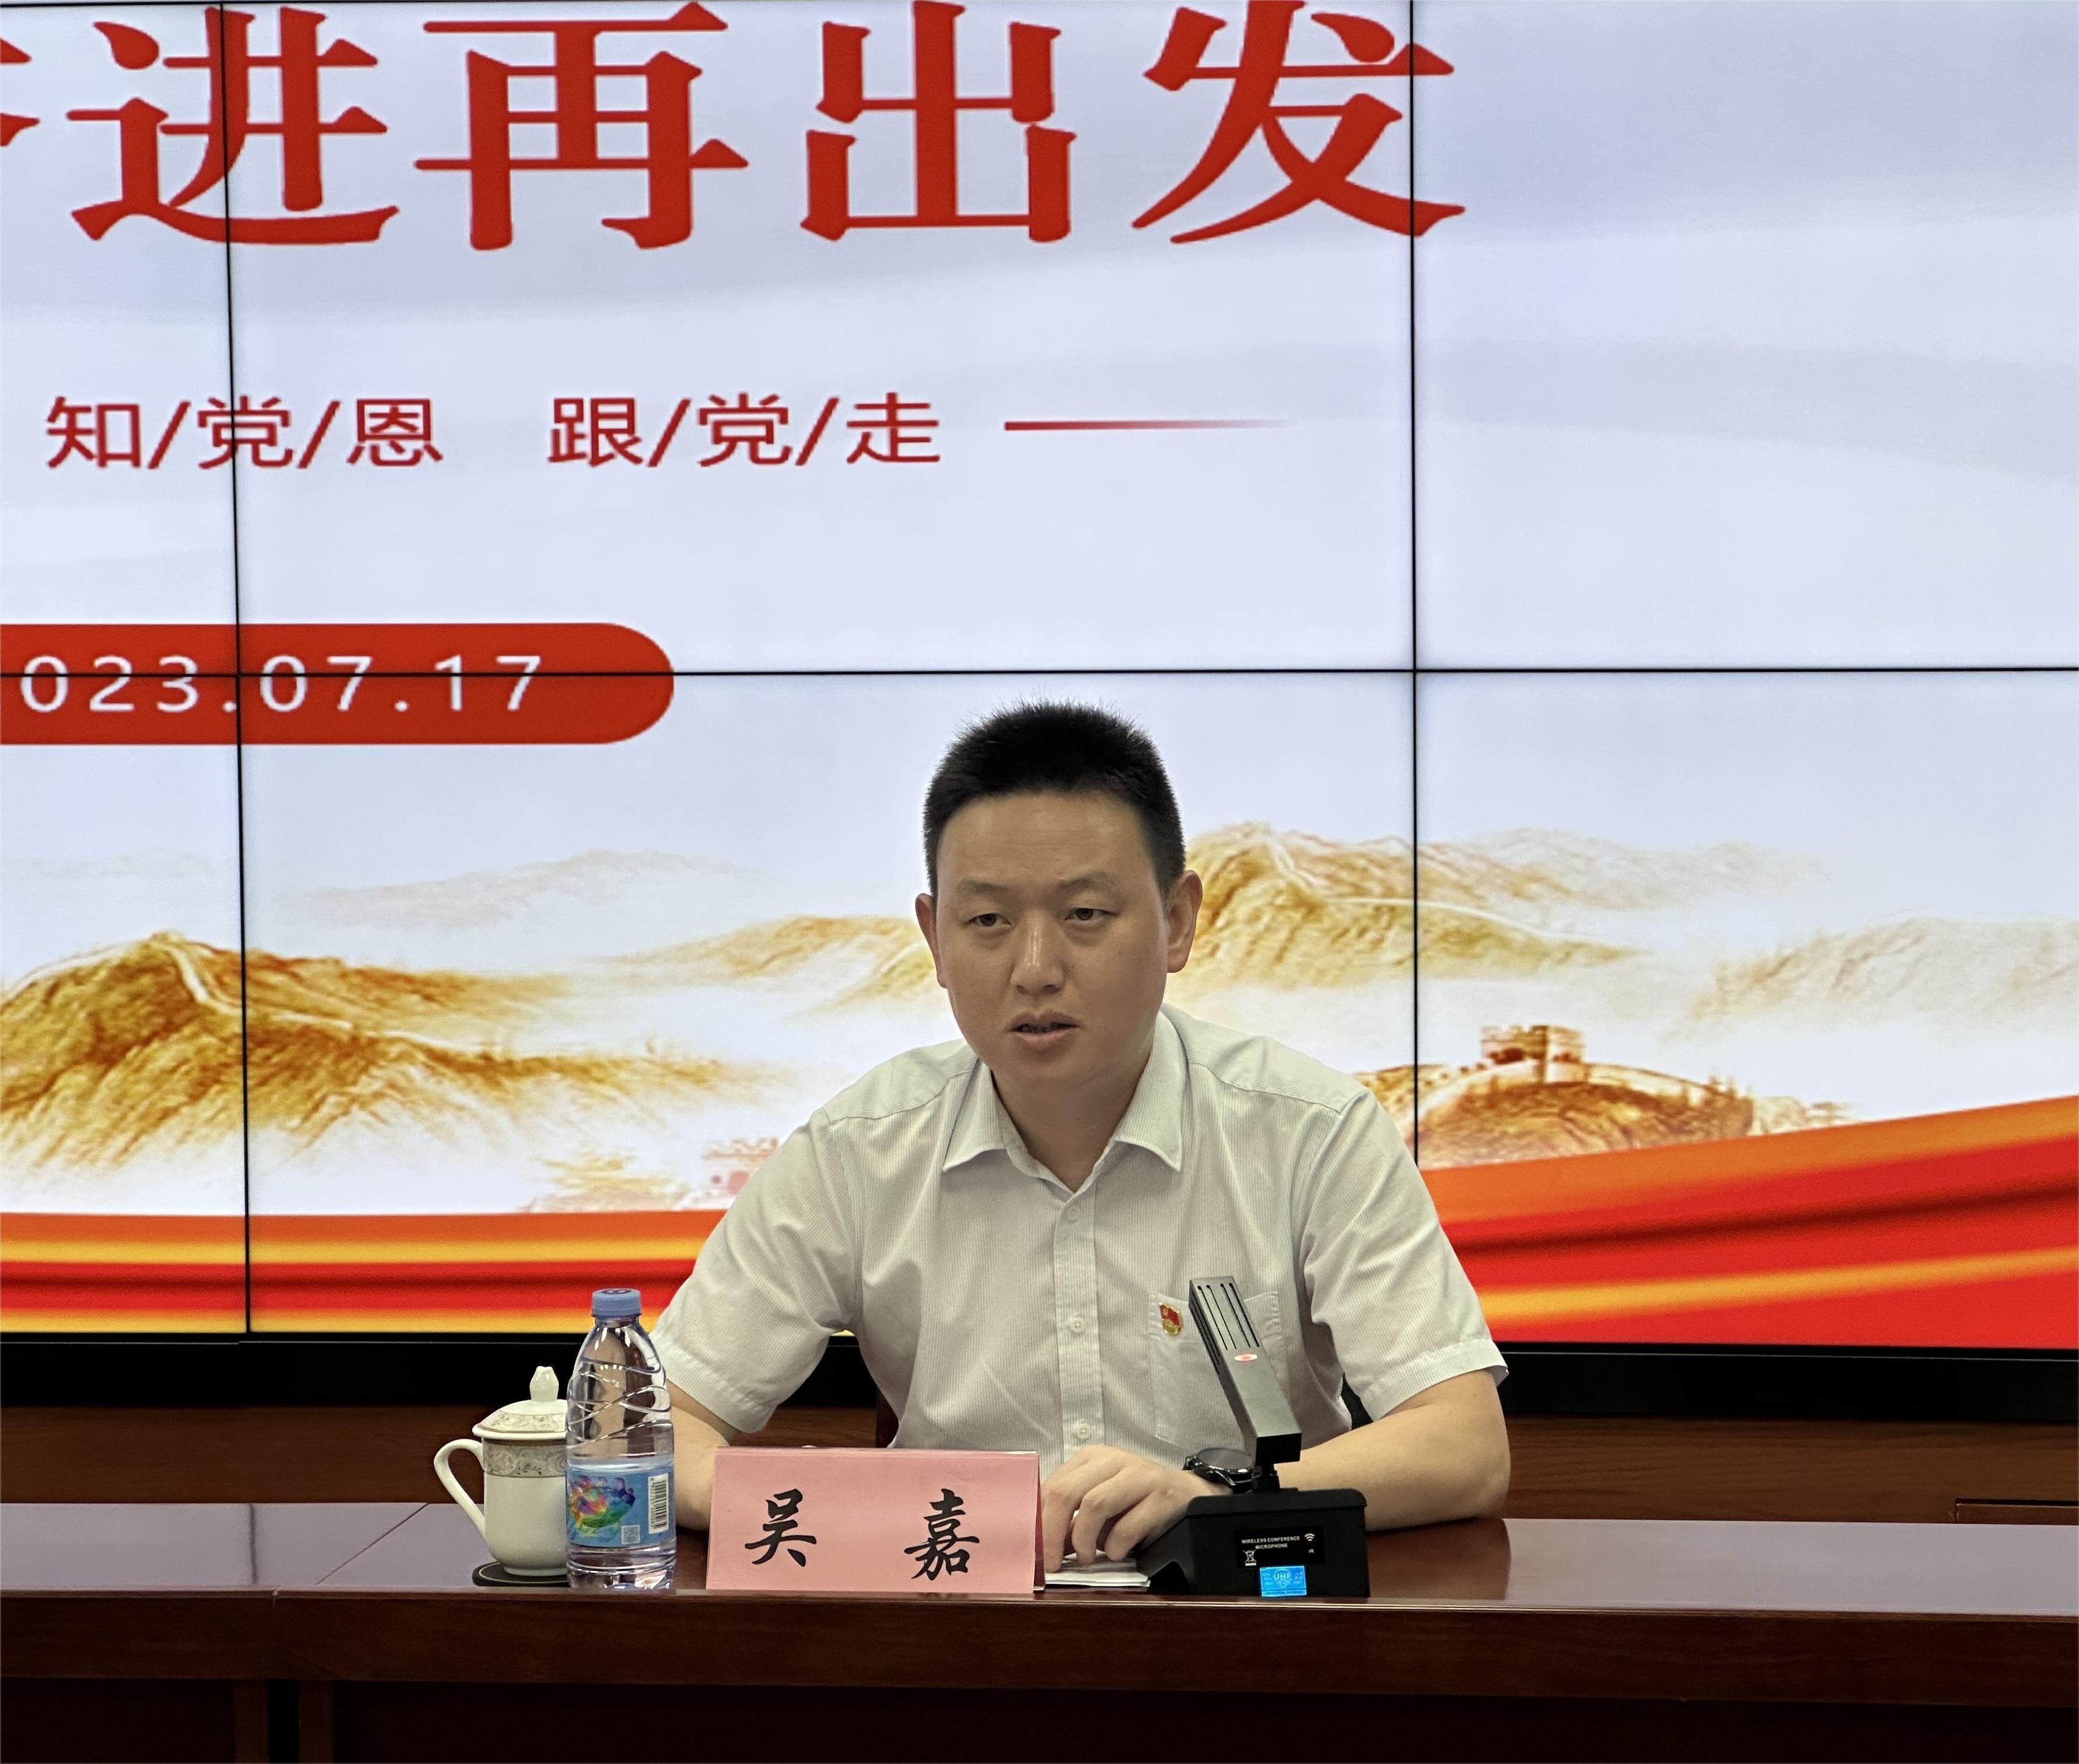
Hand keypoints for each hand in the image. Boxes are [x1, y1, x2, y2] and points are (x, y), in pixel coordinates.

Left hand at [1041, 1445, 1222, 1568]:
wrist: (1188, 1494)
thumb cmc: (1136, 1501)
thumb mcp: (1101, 1502)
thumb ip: (1072, 1519)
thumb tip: (1043, 1546)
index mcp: (1092, 1458)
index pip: (1053, 1487)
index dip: (1040, 1522)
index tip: (1037, 1551)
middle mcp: (1113, 1460)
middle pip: (1067, 1493)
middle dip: (1053, 1534)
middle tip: (1054, 1563)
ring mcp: (1139, 1475)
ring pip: (1094, 1505)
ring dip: (1085, 1541)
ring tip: (1088, 1557)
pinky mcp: (1161, 1495)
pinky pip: (1127, 1526)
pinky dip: (1115, 1547)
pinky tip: (1117, 1553)